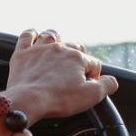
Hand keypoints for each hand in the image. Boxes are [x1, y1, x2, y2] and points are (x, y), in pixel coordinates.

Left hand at [3, 29, 117, 125]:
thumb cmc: (59, 99)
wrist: (28, 101)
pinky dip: (32, 34)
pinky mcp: (22, 53)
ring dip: (58, 40)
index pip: (94, 63)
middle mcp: (60, 49)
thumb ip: (107, 86)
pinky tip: (35, 36)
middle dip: (79, 57)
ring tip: (59, 49)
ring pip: (52, 35)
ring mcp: (40, 49)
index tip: (88, 86)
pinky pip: (27, 36)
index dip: (94, 76)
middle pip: (75, 46)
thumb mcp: (91, 96)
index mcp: (77, 58)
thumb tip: (112, 81)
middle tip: (76, 72)